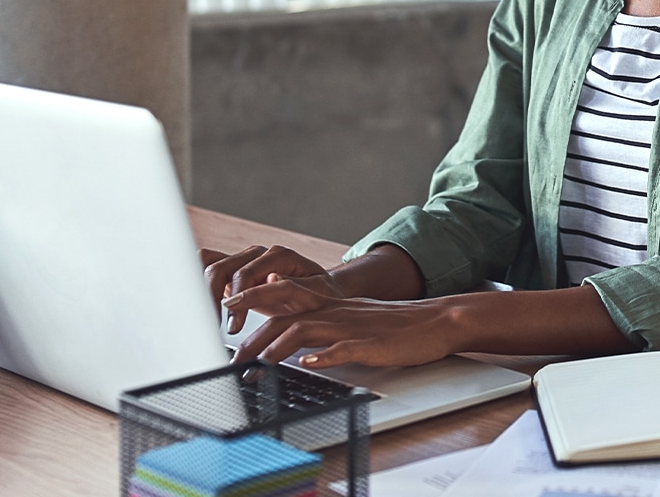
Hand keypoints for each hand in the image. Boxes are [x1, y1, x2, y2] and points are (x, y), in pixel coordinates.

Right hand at [200, 244, 344, 333]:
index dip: (236, 301)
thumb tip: (269, 278)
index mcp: (278, 256)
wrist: (324, 290)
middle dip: (213, 300)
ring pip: (209, 264)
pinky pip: (209, 268)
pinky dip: (200, 284)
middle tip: (216, 330)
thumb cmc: (321, 293)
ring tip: (207, 321)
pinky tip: (202, 308)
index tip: (233, 326)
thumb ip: (292, 285)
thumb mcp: (315, 293)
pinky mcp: (235, 271)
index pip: (244, 274)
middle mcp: (258, 254)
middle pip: (220, 268)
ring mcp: (245, 260)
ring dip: (203, 293)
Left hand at [223, 278, 458, 368]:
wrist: (433, 321)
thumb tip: (284, 307)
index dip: (253, 296)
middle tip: (230, 355)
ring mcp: (351, 327)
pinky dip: (325, 355)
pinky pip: (344, 348)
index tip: (226, 303)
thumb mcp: (348, 313)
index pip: (283, 294)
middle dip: (254, 333)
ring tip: (257, 366)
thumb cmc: (390, 323)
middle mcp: (335, 311)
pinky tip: (310, 363)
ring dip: (277, 347)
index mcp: (328, 303)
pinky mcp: (371, 344)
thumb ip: (317, 309)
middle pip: (285, 314)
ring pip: (306, 330)